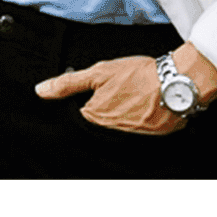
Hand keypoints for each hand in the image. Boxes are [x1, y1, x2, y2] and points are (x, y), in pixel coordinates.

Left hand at [36, 55, 183, 134]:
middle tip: (117, 100)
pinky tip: (141, 113)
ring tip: (130, 105)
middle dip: (100, 118)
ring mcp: (127, 142)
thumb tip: (40, 91)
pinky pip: (133, 139)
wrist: (176, 84)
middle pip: (96, 129)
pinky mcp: (146, 144)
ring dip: (118, 123)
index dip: (83, 107)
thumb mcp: (99, 72)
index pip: (78, 120)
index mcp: (93, 118)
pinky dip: (134, 128)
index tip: (93, 97)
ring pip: (113, 135)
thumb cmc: (137, 75)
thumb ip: (69, 83)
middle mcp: (108, 135)